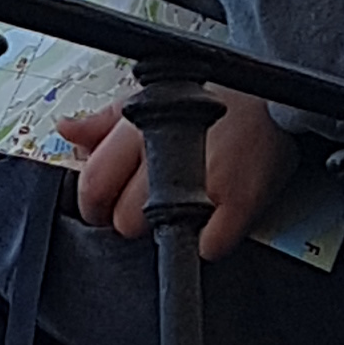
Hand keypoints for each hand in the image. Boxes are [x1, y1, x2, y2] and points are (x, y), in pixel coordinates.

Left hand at [63, 92, 296, 258]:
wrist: (278, 99)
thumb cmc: (215, 99)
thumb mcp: (154, 96)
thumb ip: (104, 121)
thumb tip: (66, 131)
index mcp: (142, 126)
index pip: (93, 183)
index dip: (94, 202)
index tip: (105, 204)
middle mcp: (170, 151)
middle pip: (123, 219)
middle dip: (132, 217)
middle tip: (152, 202)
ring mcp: (206, 180)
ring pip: (158, 235)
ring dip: (169, 227)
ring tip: (187, 202)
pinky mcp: (239, 205)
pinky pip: (206, 247)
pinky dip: (209, 239)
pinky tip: (215, 216)